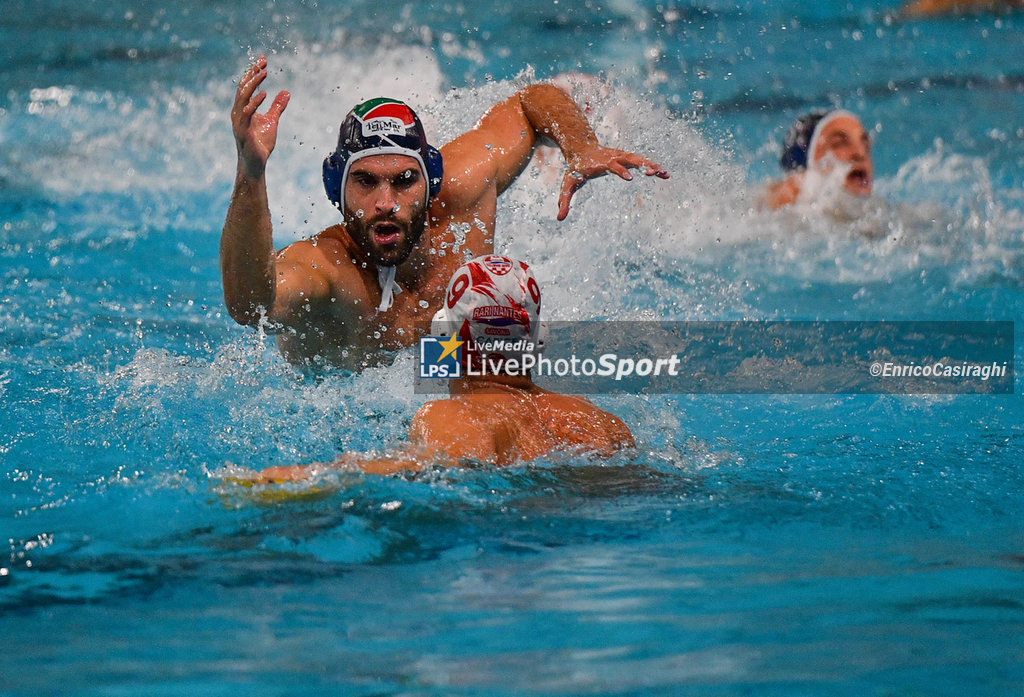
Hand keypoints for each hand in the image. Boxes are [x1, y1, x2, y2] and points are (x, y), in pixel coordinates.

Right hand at [231, 55, 289, 178]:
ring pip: (243, 97)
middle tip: (263, 62)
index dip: (254, 72)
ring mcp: (239, 121)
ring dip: (253, 84)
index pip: (247, 86)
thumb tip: (286, 92)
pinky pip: (247, 113)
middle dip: (252, 73)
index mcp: (243, 108)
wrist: (256, 163)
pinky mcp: (243, 130)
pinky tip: (264, 94)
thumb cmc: (261, 143)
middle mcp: (238, 112)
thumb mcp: (272, 121)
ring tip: (264, 73)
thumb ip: (277, 107)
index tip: (263, 60)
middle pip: (243, 87)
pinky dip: (255, 102)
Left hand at [557, 147, 668, 219]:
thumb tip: (559, 218)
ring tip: (666, 175)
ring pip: (639, 159)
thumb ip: (564, 201)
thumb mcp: (568, 184)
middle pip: (630, 159)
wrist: (581, 147)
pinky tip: (664, 174)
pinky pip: (642, 161)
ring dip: (652, 165)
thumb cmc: (576, 169)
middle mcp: (614, 157)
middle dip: (642, 165)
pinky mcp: (626, 157)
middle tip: (653, 173)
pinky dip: (653, 166)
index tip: (630, 178)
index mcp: (602, 163)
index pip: (613, 166)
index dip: (620, 171)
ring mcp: (622, 155)